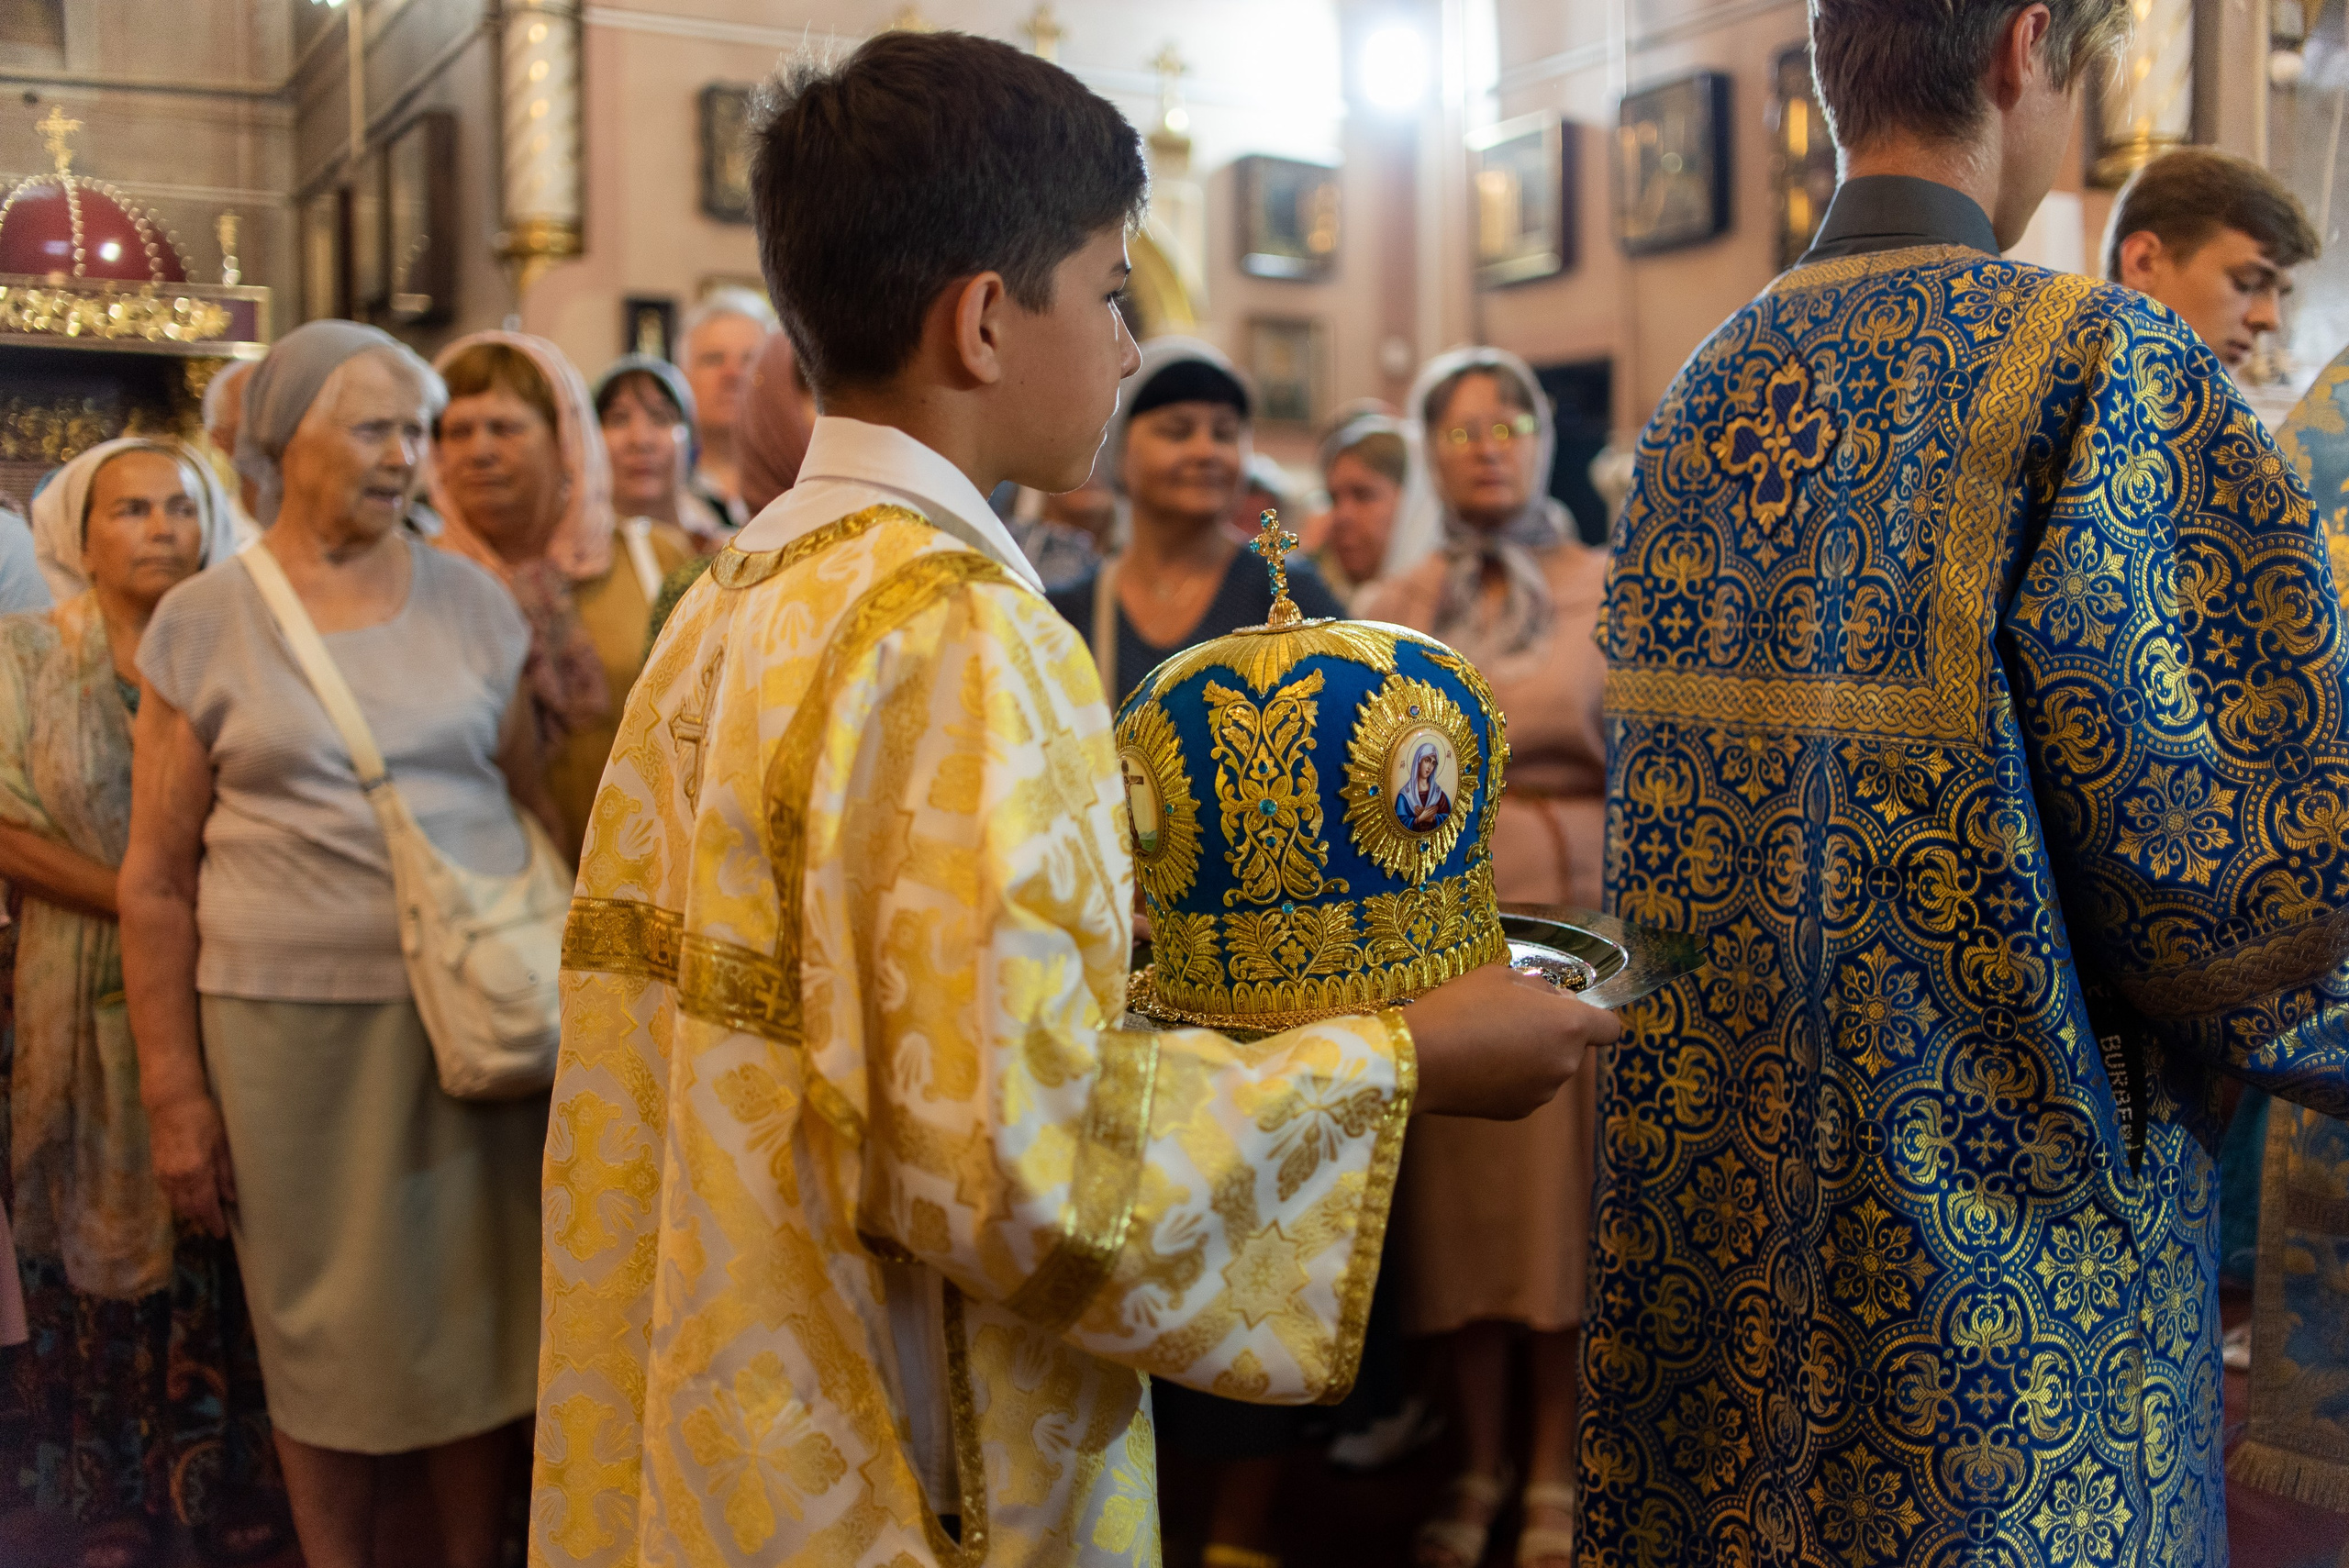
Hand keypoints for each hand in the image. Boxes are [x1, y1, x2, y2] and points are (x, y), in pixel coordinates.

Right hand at [145, 1094, 236, 1237]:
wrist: (170, 1102)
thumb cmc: (202, 1116)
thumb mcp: (222, 1142)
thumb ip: (226, 1172)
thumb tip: (231, 1197)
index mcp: (195, 1171)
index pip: (205, 1206)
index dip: (214, 1221)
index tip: (222, 1234)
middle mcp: (176, 1178)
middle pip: (189, 1209)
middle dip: (203, 1219)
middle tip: (216, 1226)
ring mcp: (163, 1174)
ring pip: (177, 1203)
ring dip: (191, 1212)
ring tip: (205, 1215)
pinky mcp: (156, 1168)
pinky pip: (168, 1193)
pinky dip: (179, 1200)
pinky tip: (189, 1199)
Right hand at [1405, 962, 1622, 1119]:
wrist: (1419, 1058)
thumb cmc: (1460, 1006)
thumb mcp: (1500, 976)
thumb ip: (1538, 987)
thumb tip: (1551, 998)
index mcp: (1569, 1026)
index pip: (1610, 1028)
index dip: (1592, 1016)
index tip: (1560, 1008)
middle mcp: (1566, 1064)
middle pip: (1573, 1047)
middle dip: (1550, 1032)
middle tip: (1508, 1017)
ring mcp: (1543, 1093)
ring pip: (1548, 1068)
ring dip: (1530, 1056)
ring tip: (1487, 1042)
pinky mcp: (1518, 1112)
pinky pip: (1526, 1088)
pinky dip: (1511, 1078)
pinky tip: (1478, 1065)